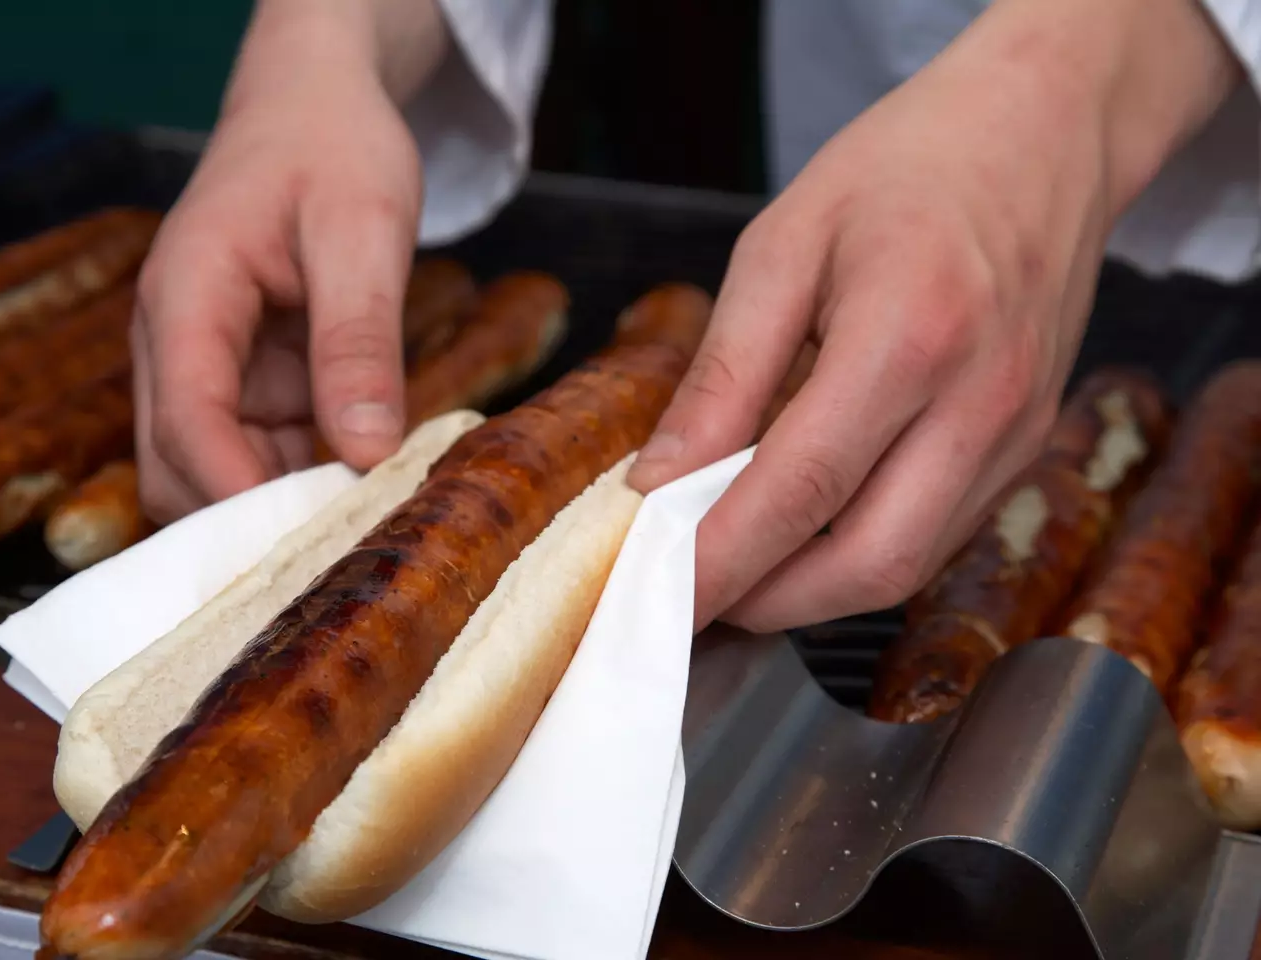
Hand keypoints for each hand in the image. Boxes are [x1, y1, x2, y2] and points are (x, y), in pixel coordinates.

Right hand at [133, 1, 447, 522]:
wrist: (313, 108)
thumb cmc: (333, 149)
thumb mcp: (363, 232)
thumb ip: (360, 340)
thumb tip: (366, 450)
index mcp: (187, 296)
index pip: (186, 416)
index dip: (234, 490)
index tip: (300, 543)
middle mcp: (176, 341)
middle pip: (177, 465)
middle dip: (246, 516)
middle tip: (340, 549)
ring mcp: (207, 367)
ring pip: (215, 472)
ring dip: (277, 507)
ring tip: (362, 527)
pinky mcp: (243, 380)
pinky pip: (259, 453)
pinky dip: (302, 480)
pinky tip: (362, 490)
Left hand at [627, 0, 1239, 632]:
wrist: (1044, 129)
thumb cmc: (907, 168)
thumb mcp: (782, 246)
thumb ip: (723, 374)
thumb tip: (660, 480)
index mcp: (908, 336)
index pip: (799, 492)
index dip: (721, 563)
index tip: (656, 598)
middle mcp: (978, 401)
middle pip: (867, 564)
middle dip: (768, 603)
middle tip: (694, 594)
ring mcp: (1017, 432)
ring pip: (908, 567)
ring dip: (814, 592)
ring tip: (740, 567)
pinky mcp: (1030, 445)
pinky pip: (939, 536)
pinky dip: (863, 553)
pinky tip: (810, 530)